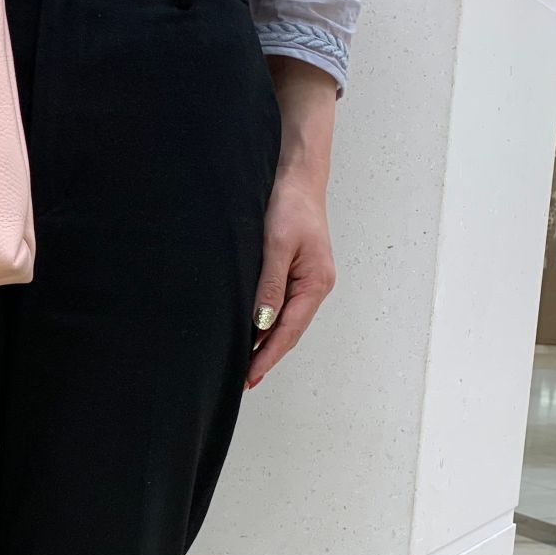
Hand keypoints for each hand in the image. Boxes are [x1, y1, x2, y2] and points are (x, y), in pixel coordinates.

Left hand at [245, 56, 338, 389]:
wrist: (296, 172)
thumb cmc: (288, 203)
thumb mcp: (276, 243)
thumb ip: (269, 285)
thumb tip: (260, 323)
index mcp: (315, 283)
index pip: (288, 331)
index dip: (267, 357)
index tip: (247, 378)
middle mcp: (313, 286)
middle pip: (287, 331)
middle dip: (265, 356)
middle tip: (240, 382)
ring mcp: (304, 279)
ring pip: (282, 320)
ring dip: (262, 342)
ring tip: (240, 365)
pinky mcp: (293, 270)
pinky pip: (278, 305)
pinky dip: (262, 322)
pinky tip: (247, 331)